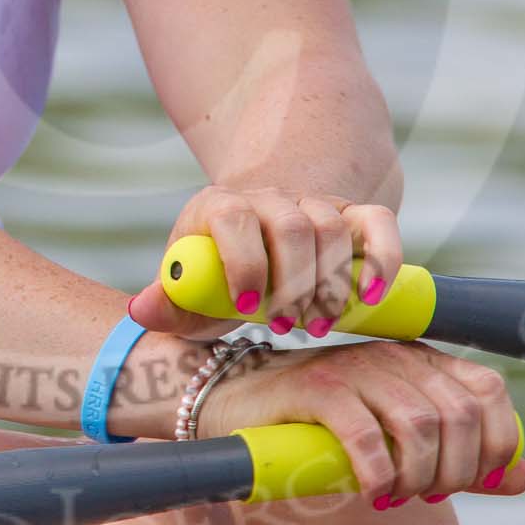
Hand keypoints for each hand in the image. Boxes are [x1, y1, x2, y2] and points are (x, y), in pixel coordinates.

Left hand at [128, 186, 403, 339]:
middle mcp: (269, 197)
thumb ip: (167, 305)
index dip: (243, 260)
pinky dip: (382, 259)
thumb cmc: (219, 276)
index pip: (233, 216)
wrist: (259, 238)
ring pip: (333, 228)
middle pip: (293, 226)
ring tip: (315, 325)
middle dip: (293, 283)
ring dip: (330, 284)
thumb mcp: (189, 293)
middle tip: (285, 328)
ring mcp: (314, 203)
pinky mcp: (353, 215)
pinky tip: (370, 298)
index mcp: (219, 206)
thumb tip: (142, 310)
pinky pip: (378, 223)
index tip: (249, 307)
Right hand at [201, 340, 524, 506]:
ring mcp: (354, 367)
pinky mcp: (315, 388)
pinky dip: (377, 472)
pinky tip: (372, 491)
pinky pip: (364, 433)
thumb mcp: (398, 438)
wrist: (241, 405)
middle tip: (427, 494)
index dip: (496, 442)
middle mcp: (393, 356)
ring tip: (398, 495)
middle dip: (456, 470)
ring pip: (419, 424)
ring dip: (418, 475)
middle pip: (460, 414)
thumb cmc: (324, 425)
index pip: (489, 390)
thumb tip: (523, 476)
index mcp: (420, 360)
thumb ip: (460, 455)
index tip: (476, 482)